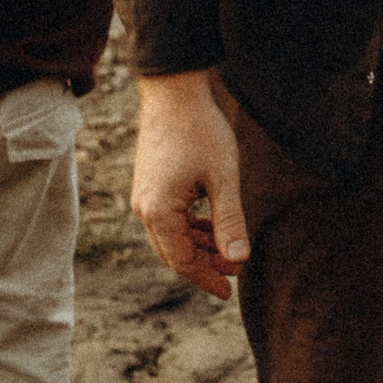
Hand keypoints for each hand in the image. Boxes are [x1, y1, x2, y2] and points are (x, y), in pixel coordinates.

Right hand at [131, 68, 250, 299]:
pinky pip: (169, 219)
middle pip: (174, 253)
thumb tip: (238, 260)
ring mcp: (144, 196)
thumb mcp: (223, 178)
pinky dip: (191, 228)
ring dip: (199, 246)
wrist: (174, 92)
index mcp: (159, 212)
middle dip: (204, 265)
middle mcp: (144, 208)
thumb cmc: (200, 131)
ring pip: (171, 236)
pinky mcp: (150, 185)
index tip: (230, 291)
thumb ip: (230, 220)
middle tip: (234, 273)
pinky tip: (212, 226)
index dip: (207, 278)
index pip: (182, 261)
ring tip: (228, 251)